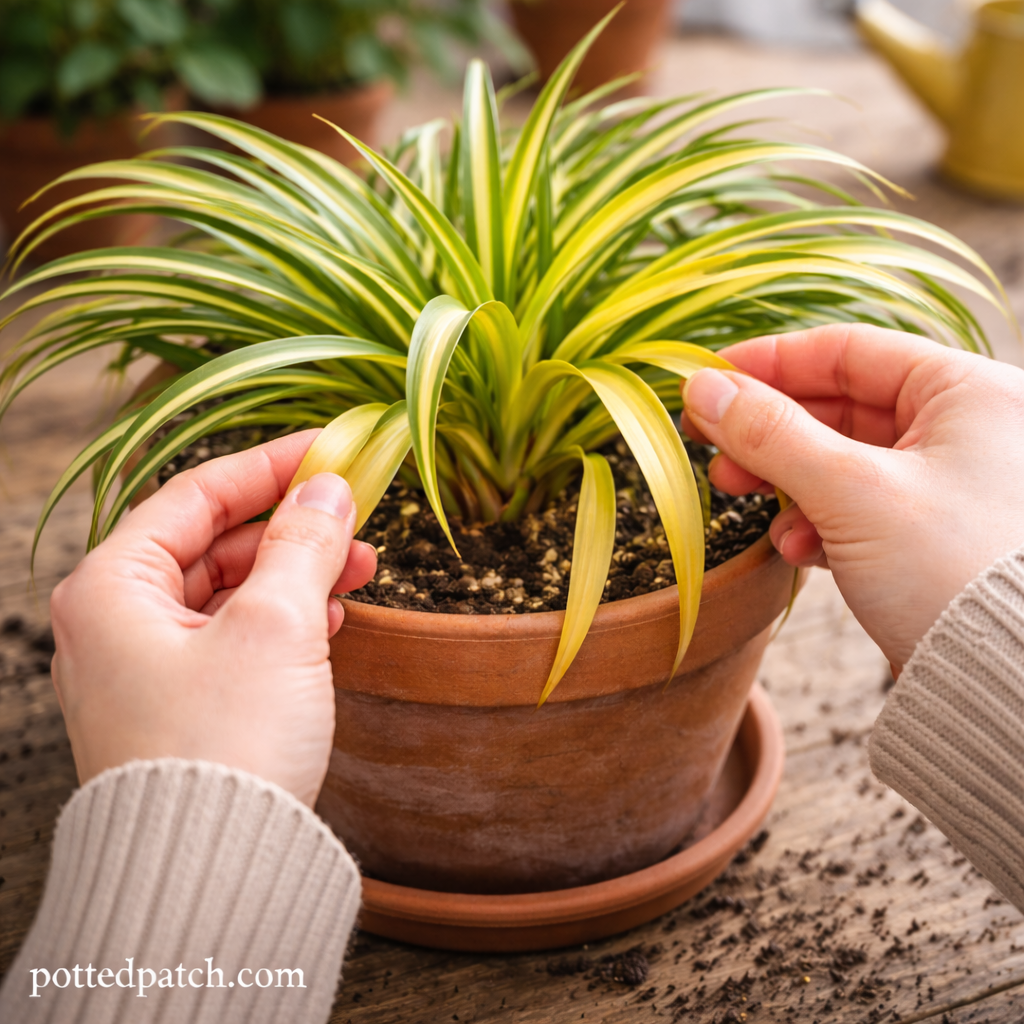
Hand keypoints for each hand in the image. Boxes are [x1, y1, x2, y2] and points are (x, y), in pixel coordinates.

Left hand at [48, 431, 376, 805]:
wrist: (209, 877)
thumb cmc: (225, 746)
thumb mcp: (276, 626)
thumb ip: (303, 545)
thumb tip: (328, 490)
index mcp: (112, 587)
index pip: (195, 494)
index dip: (269, 466)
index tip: (328, 449)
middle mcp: (114, 623)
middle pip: (211, 543)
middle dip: (291, 528)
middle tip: (357, 517)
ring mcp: (143, 669)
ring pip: (227, 592)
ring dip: (295, 575)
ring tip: (362, 570)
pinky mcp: (176, 708)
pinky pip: (231, 639)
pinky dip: (282, 622)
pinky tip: (331, 620)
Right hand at [681, 324, 1023, 669]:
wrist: (1008, 686)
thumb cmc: (953, 573)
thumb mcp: (850, 492)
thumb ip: (771, 434)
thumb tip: (703, 388)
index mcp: (968, 393)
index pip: (848, 350)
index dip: (769, 362)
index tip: (706, 378)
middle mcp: (966, 430)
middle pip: (840, 406)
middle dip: (769, 431)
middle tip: (712, 449)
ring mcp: (950, 486)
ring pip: (843, 461)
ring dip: (786, 481)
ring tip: (740, 497)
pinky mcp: (932, 536)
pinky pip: (860, 508)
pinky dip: (818, 521)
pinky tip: (796, 547)